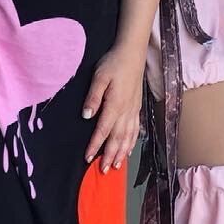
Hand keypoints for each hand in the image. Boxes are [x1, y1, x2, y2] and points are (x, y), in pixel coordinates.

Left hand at [82, 42, 144, 169]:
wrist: (132, 53)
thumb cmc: (114, 63)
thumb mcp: (99, 76)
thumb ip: (93, 96)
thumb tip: (87, 115)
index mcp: (115, 104)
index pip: (104, 130)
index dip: (96, 145)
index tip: (88, 158)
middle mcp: (126, 110)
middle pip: (118, 138)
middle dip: (109, 155)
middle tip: (103, 171)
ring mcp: (133, 110)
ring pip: (128, 136)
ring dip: (121, 152)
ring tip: (115, 165)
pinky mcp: (137, 107)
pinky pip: (136, 129)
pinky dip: (132, 142)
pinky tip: (128, 149)